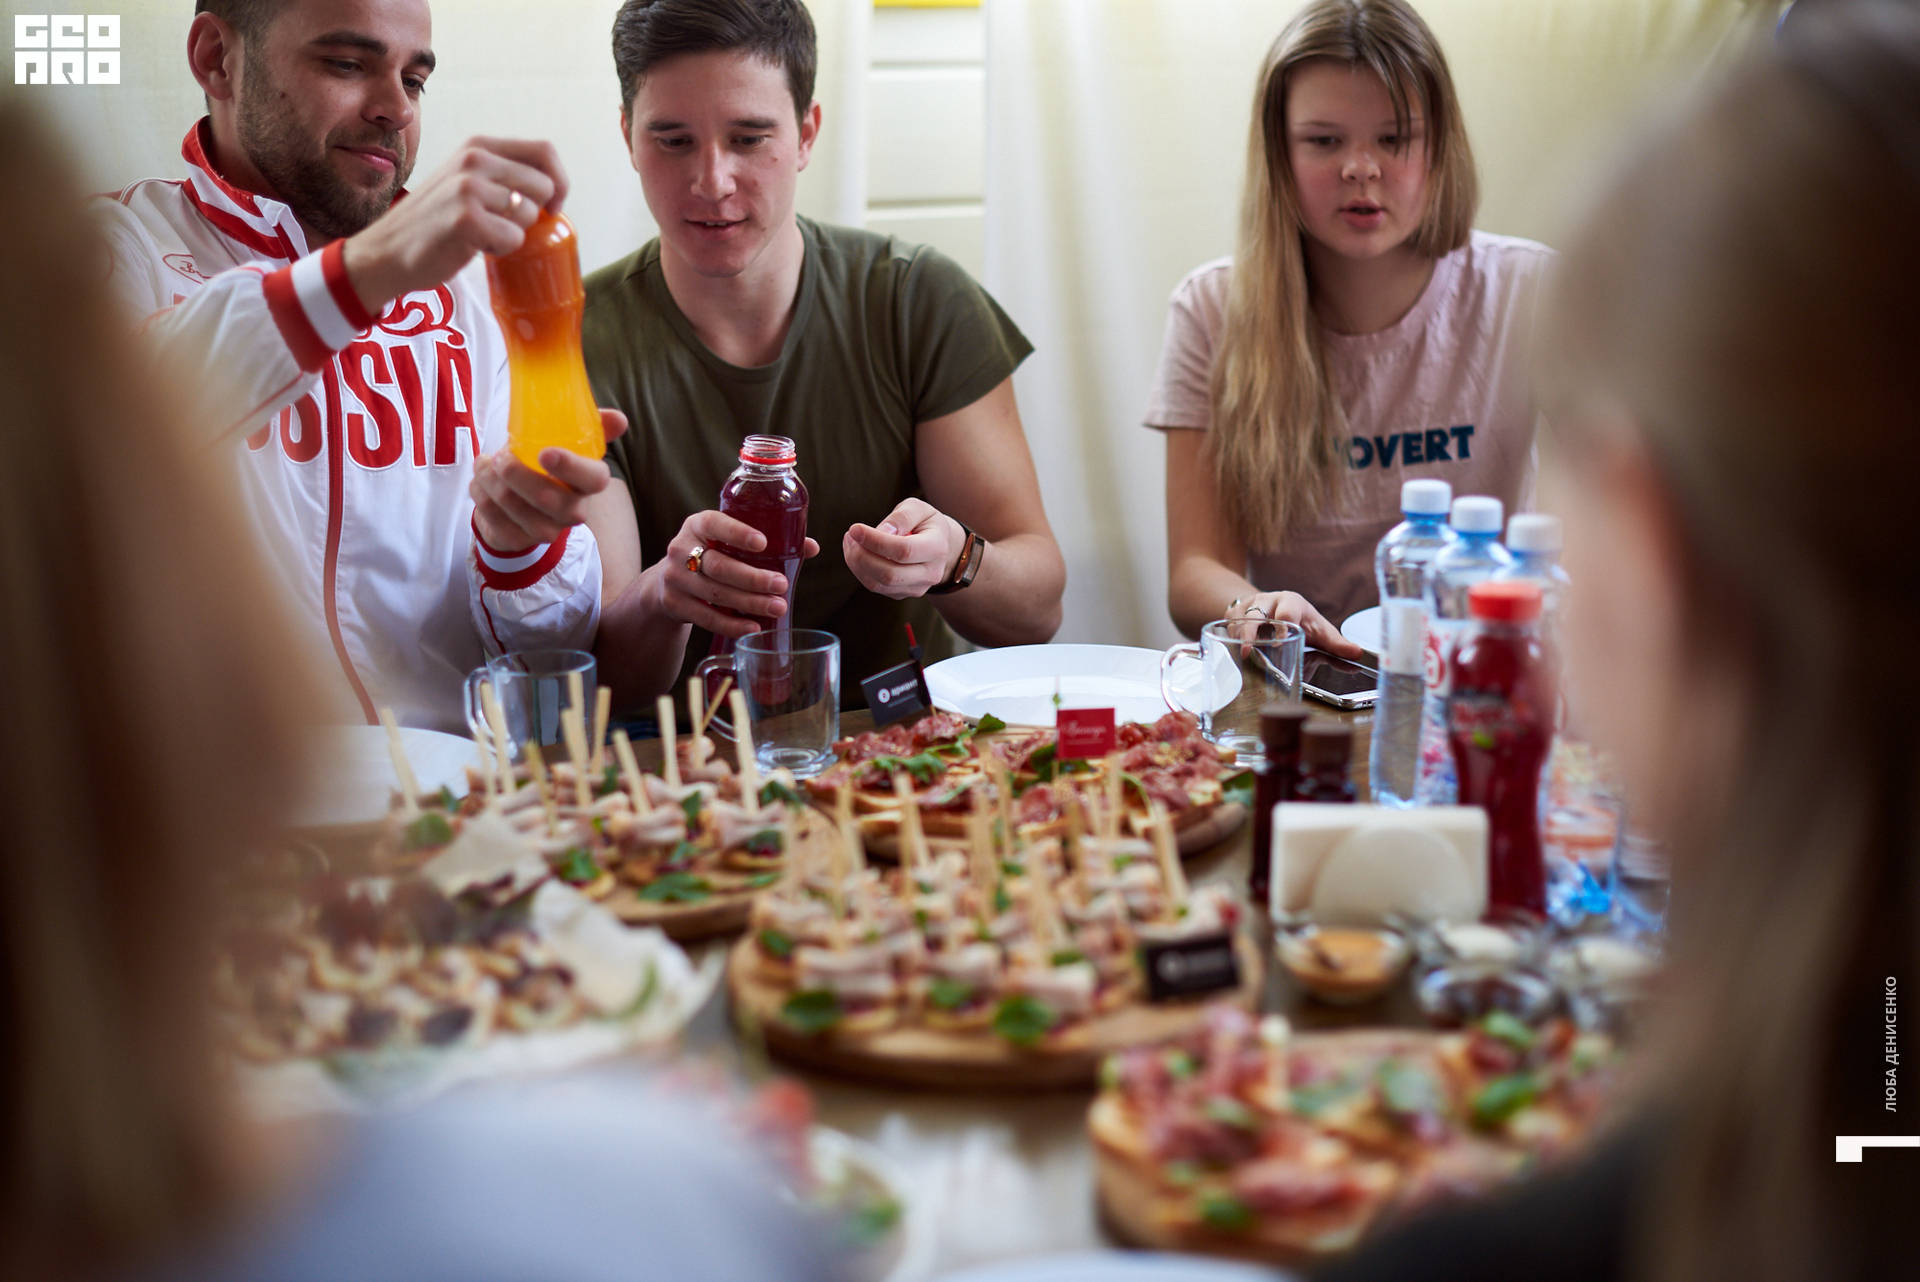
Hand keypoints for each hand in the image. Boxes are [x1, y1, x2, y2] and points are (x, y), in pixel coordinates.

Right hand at [341, 137, 566, 314]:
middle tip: (500, 225)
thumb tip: (555, 188)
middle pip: (544, 186)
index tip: (552, 206)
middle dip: (533, 214)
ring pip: (530, 215)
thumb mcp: (465, 181)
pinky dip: (500, 249)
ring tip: (480, 234)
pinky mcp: (466, 218)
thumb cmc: (435, 222)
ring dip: (513, 233)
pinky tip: (473, 246)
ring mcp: (469, 187)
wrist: (386, 251)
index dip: (560, 181)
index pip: (545, 151)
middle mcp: (474, 159)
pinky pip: (514, 238)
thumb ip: (502, 175)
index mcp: (477, 146)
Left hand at [470, 410, 626, 552]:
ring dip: (490, 478)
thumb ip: (592, 426)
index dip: (571, 467)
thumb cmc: (544, 466)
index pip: (594, 480)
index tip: (545, 453)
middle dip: (516, 473)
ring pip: (512, 504)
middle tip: (499, 456)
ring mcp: (545, 530)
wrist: (519, 503)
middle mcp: (572, 511)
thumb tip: (619, 419)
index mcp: (587, 483)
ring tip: (485, 464)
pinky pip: (491, 516)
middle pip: (547, 498)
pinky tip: (481, 483)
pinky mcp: (517, 540)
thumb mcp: (566, 443)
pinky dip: (479, 493)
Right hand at [651, 511, 820, 639]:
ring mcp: (675, 578)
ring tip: (777, 607)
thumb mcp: (728, 541)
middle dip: (753, 578)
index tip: (763, 543)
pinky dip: (731, 625)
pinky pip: (706, 617)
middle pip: (719, 566)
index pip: (714, 524)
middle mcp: (681, 548)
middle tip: (782, 585)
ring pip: (715, 593)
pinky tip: (753, 627)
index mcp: (698, 525)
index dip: (737, 533)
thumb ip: (767, 541)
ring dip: (749, 603)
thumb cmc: (713, 554)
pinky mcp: (674, 604)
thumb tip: (810, 547)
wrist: (668, 580)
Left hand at [843, 498, 965, 598]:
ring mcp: (917, 588)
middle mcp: (930, 573)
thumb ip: (901, 517)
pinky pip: (875, 587)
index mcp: (937, 549)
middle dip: (862, 556)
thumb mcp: (918, 508)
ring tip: (850, 541)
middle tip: (850, 536)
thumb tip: (881, 532)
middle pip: (890, 575)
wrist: (939, 545)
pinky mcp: (902, 594)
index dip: (876, 542)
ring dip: (856, 564)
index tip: (855, 529)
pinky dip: (859, 570)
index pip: (904, 551)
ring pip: (878, 584)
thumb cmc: (925, 523)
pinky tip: (856, 552)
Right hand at [1228, 591, 1363, 657]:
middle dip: (1252, 631)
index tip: (1279, 640)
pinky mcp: (1233, 612)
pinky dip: (1229, 637)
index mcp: (1291, 601)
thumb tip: (1357, 653)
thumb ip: (1337, 644)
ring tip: (1242, 654)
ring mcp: (1248, 605)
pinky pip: (1228, 624)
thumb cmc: (1300, 621)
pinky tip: (1234, 649)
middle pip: (1257, 613)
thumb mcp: (1319, 631)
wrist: (1274, 607)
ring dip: (1239, 636)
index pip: (1287, 611)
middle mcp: (1268, 599)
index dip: (1283, 625)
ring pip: (1239, 619)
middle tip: (1250, 650)